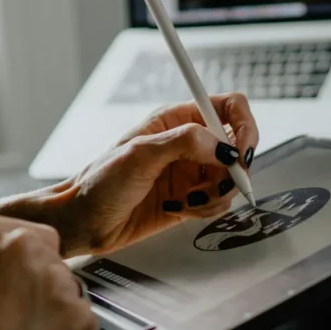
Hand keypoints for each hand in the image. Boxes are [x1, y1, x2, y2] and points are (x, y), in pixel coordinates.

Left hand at [64, 92, 258, 255]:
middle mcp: (190, 144)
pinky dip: (206, 209)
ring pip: (231, 180)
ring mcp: (192, 171)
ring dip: (215, 195)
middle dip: (231, 171)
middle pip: (237, 149)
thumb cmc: (100, 182)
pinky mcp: (193, 197)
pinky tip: (181, 209)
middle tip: (212, 185)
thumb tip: (223, 147)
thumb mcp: (140, 154)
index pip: (229, 108)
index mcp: (177, 120)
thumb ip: (185, 143)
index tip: (241, 154)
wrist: (86, 221)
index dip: (244, 127)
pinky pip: (219, 202)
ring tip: (187, 200)